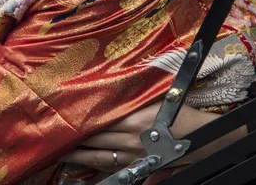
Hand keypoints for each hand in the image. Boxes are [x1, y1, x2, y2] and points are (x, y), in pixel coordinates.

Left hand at [61, 102, 242, 173]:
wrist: (202, 140)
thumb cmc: (183, 114)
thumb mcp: (161, 97)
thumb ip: (139, 92)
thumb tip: (118, 85)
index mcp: (134, 118)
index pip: (98, 118)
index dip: (79, 117)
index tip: (62, 113)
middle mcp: (129, 139)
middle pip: (94, 138)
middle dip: (72, 137)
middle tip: (52, 134)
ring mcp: (131, 157)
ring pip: (97, 157)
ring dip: (77, 155)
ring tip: (59, 153)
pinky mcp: (136, 168)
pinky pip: (110, 170)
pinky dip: (93, 168)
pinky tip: (82, 167)